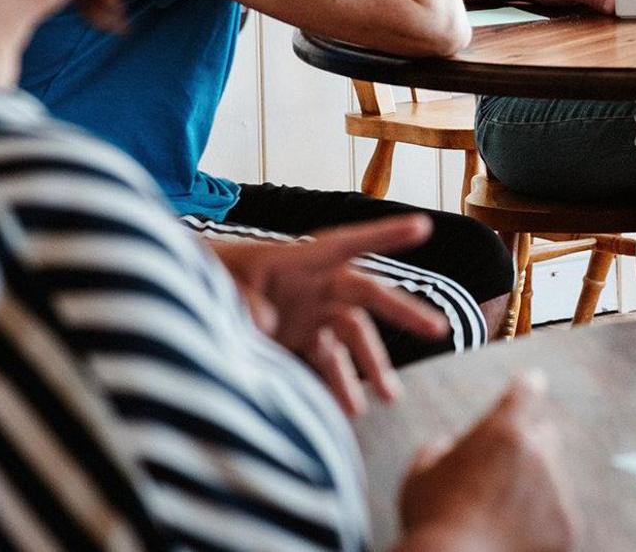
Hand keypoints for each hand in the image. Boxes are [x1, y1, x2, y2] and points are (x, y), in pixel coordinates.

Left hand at [206, 216, 447, 415]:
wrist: (197, 298)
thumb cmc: (213, 278)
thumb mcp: (224, 286)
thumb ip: (244, 303)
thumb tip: (264, 323)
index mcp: (299, 260)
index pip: (346, 243)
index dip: (384, 235)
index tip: (422, 226)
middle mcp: (315, 284)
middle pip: (366, 295)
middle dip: (403, 312)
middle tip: (437, 330)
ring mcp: (313, 312)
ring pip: (355, 336)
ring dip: (372, 364)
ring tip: (388, 396)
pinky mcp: (304, 338)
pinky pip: (331, 361)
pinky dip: (340, 385)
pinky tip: (351, 410)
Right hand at [398, 371, 576, 551]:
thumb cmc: (432, 521)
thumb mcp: (420, 477)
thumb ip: (437, 451)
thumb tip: (446, 447)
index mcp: (503, 430)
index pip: (526, 392)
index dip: (527, 386)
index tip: (533, 381)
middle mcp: (539, 454)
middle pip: (546, 435)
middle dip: (529, 445)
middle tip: (503, 471)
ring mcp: (558, 491)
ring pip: (553, 479)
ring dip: (534, 487)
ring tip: (498, 516)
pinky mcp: (569, 527)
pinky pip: (559, 515)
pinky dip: (541, 522)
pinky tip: (511, 536)